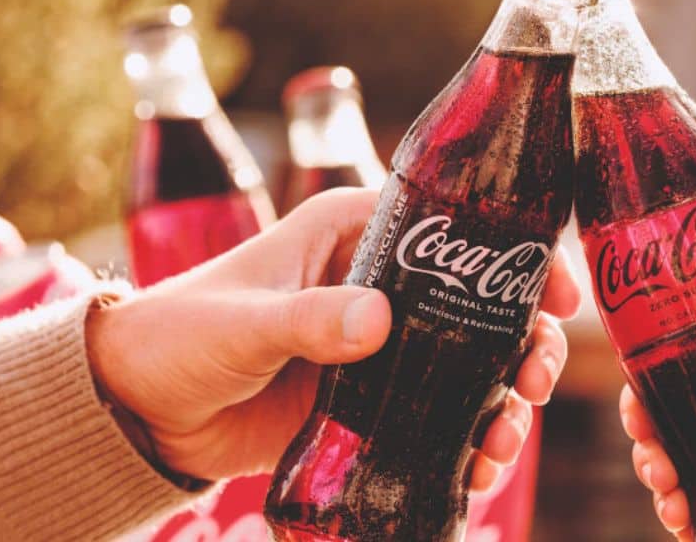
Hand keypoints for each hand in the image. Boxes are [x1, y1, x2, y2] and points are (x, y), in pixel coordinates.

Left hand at [86, 188, 580, 489]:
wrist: (139, 407)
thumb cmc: (180, 334)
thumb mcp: (244, 321)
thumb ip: (307, 320)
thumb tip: (379, 322)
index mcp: (349, 233)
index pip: (452, 229)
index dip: (514, 256)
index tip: (555, 294)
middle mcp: (374, 282)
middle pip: (476, 302)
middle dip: (520, 341)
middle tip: (533, 380)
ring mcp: (375, 346)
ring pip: (465, 364)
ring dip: (500, 399)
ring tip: (505, 437)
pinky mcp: (367, 401)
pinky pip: (432, 416)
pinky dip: (463, 439)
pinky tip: (478, 466)